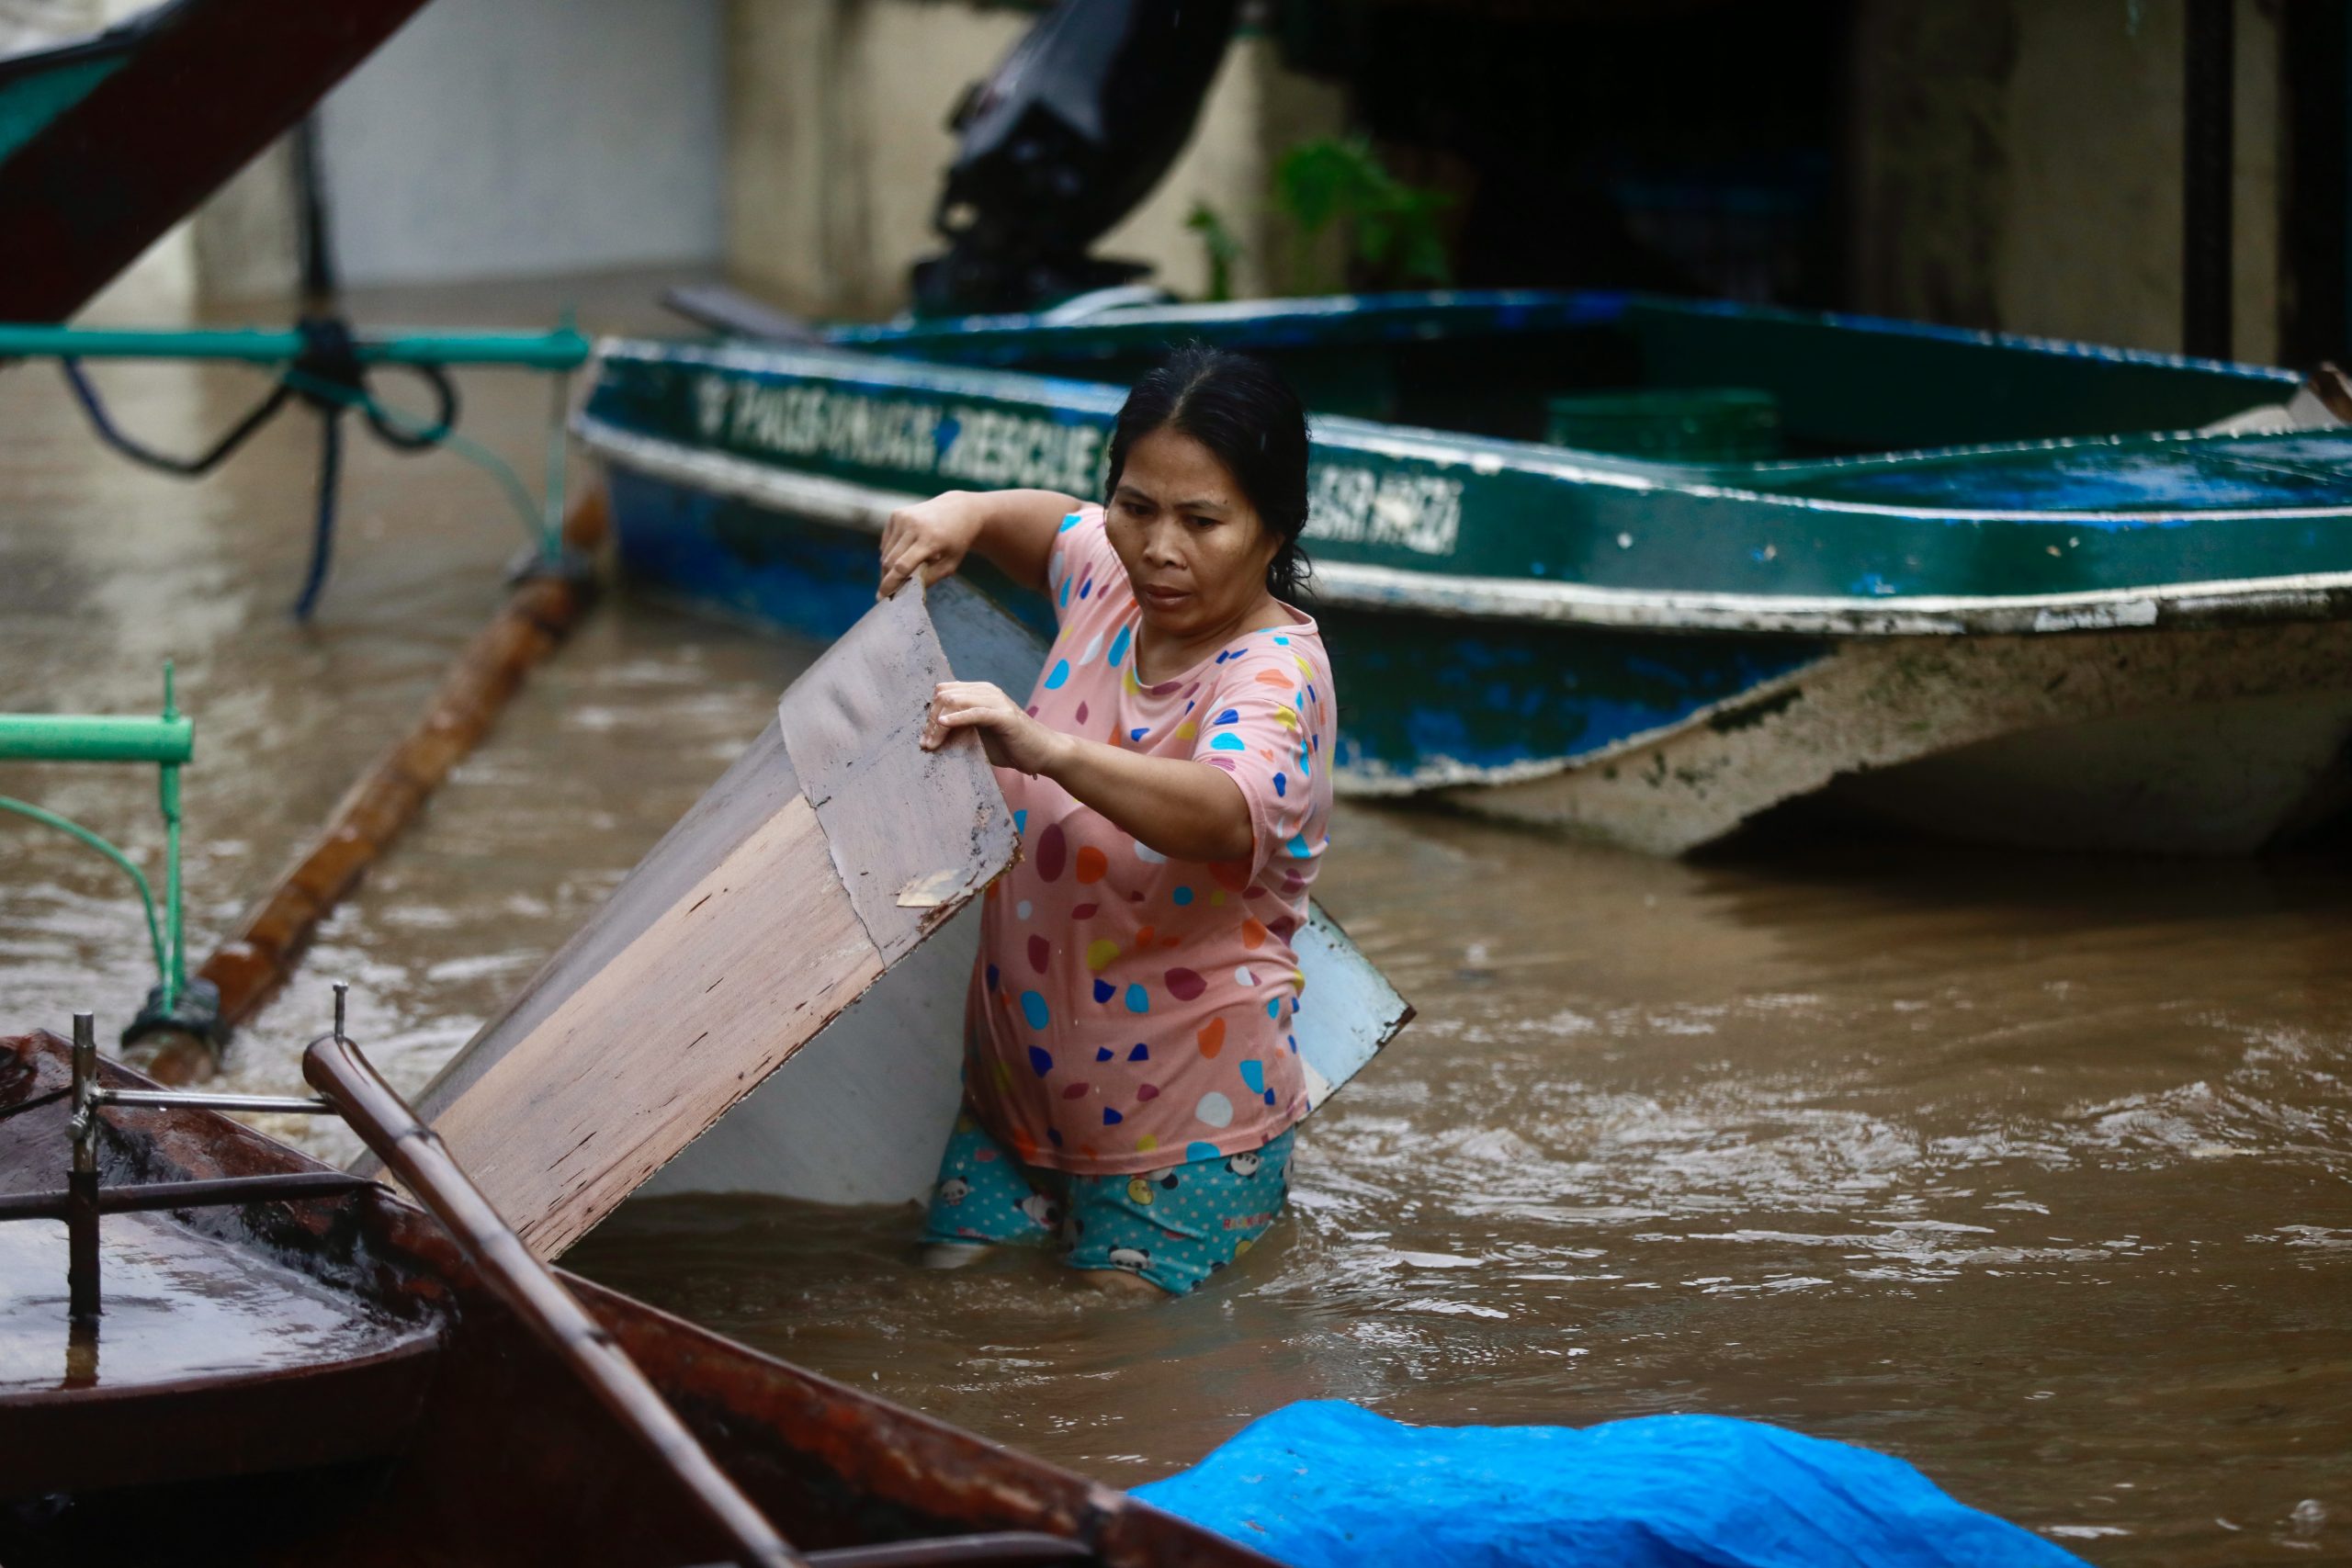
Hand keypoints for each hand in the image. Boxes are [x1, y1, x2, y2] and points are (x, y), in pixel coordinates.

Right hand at [879, 492, 984, 598]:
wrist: (958, 510)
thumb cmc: (956, 542)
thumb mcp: (951, 564)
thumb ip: (929, 579)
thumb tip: (906, 592)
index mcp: (930, 539)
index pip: (902, 566)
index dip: (890, 584)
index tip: (882, 598)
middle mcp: (913, 525)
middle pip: (890, 561)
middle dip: (886, 579)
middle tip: (886, 594)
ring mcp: (902, 518)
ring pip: (885, 552)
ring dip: (888, 568)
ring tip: (900, 574)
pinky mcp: (896, 515)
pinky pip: (887, 542)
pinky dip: (891, 553)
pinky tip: (904, 554)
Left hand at [922, 681, 1066, 775]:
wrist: (1044, 753)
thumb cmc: (1012, 747)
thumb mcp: (979, 736)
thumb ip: (960, 730)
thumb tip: (931, 738)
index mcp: (979, 692)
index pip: (943, 692)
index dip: (929, 714)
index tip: (925, 739)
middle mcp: (986, 691)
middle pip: (944, 695)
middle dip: (930, 720)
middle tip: (925, 745)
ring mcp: (996, 701)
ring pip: (955, 701)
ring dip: (938, 723)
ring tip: (931, 743)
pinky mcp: (1004, 716)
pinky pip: (975, 712)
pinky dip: (957, 718)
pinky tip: (944, 725)